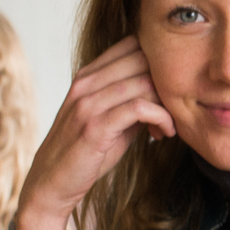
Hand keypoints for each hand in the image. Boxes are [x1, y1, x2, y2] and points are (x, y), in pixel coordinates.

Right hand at [12, 35, 176, 229]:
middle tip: (178, 107)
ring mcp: (87, 103)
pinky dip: (161, 118)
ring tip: (171, 125)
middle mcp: (85, 83)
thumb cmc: (84, 153)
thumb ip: (132, 101)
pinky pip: (139, 109)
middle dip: (167, 82)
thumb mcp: (109, 119)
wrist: (51, 185)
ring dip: (167, 104)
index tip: (171, 88)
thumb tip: (166, 93)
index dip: (160, 62)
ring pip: (143, 82)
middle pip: (142, 59)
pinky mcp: (94, 126)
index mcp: (88, 76)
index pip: (131, 45)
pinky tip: (165, 134)